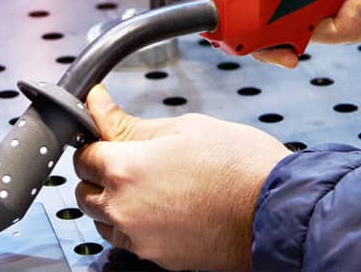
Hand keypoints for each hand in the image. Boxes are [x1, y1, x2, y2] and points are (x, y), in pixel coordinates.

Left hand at [73, 85, 290, 269]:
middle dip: (102, 174)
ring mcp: (140, 238)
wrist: (276, 208)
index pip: (83, 156)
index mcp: (125, 169)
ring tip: (155, 184)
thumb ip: (131, 122)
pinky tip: (167, 206)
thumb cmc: (240, 165)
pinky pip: (130, 240)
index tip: (112, 138)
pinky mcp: (158, 258)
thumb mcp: (185, 127)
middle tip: (136, 159)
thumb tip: (97, 103)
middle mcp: (124, 209)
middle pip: (85, 191)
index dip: (98, 142)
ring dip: (115, 201)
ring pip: (104, 219)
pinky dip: (136, 224)